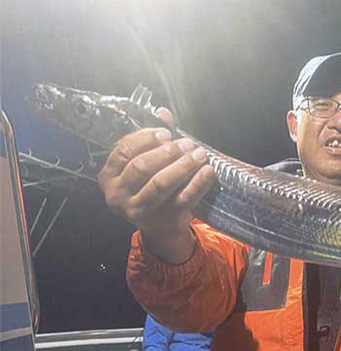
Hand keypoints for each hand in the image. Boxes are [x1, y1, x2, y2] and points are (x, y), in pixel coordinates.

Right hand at [98, 108, 215, 262]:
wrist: (161, 225)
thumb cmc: (150, 187)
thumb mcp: (145, 163)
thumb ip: (152, 138)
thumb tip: (163, 112)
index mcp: (108, 176)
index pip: (124, 150)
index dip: (146, 138)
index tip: (166, 133)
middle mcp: (118, 195)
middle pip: (142, 166)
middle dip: (167, 151)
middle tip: (187, 144)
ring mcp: (139, 210)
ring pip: (161, 183)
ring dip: (183, 165)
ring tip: (199, 154)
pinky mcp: (162, 219)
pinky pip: (183, 198)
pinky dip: (198, 183)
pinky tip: (208, 171)